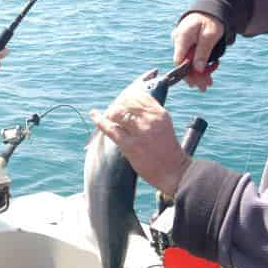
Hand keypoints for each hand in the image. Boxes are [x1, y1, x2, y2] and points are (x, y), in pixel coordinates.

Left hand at [89, 73, 191, 196]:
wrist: (173, 171)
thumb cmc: (167, 148)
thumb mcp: (163, 124)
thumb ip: (149, 112)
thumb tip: (131, 103)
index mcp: (159, 113)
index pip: (139, 96)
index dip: (128, 97)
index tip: (123, 101)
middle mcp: (150, 120)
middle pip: (126, 102)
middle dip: (118, 105)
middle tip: (115, 111)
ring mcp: (140, 133)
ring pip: (118, 114)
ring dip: (111, 114)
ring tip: (109, 117)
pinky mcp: (130, 146)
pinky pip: (110, 129)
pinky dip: (100, 121)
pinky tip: (94, 115)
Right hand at [171, 13, 223, 91]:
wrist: (211, 10)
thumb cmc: (212, 20)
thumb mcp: (210, 35)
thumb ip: (203, 52)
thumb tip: (197, 69)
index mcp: (182, 37)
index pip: (179, 60)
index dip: (186, 73)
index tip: (196, 83)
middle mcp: (178, 40)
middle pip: (183, 63)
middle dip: (195, 76)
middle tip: (205, 87)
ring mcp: (182, 43)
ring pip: (188, 62)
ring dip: (198, 73)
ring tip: (208, 83)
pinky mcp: (186, 45)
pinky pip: (191, 58)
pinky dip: (198, 65)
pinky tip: (205, 74)